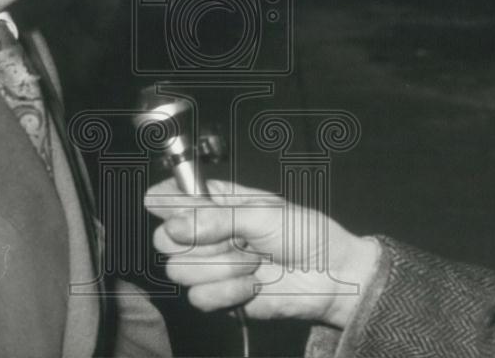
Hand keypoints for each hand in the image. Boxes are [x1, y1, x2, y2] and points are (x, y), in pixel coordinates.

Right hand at [145, 178, 381, 327]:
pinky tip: (253, 284)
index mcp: (215, 201)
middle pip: (164, 238)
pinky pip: (200, 298)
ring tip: (254, 260)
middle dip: (198, 240)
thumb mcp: (262, 213)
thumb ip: (216, 218)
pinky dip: (229, 292)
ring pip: (180, 270)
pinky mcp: (219, 297)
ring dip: (223, 266)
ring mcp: (211, 266)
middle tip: (234, 237)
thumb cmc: (305, 233)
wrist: (330, 276)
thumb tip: (173, 226)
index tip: (173, 207)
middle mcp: (206, 232)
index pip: (169, 196)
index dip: (166, 202)